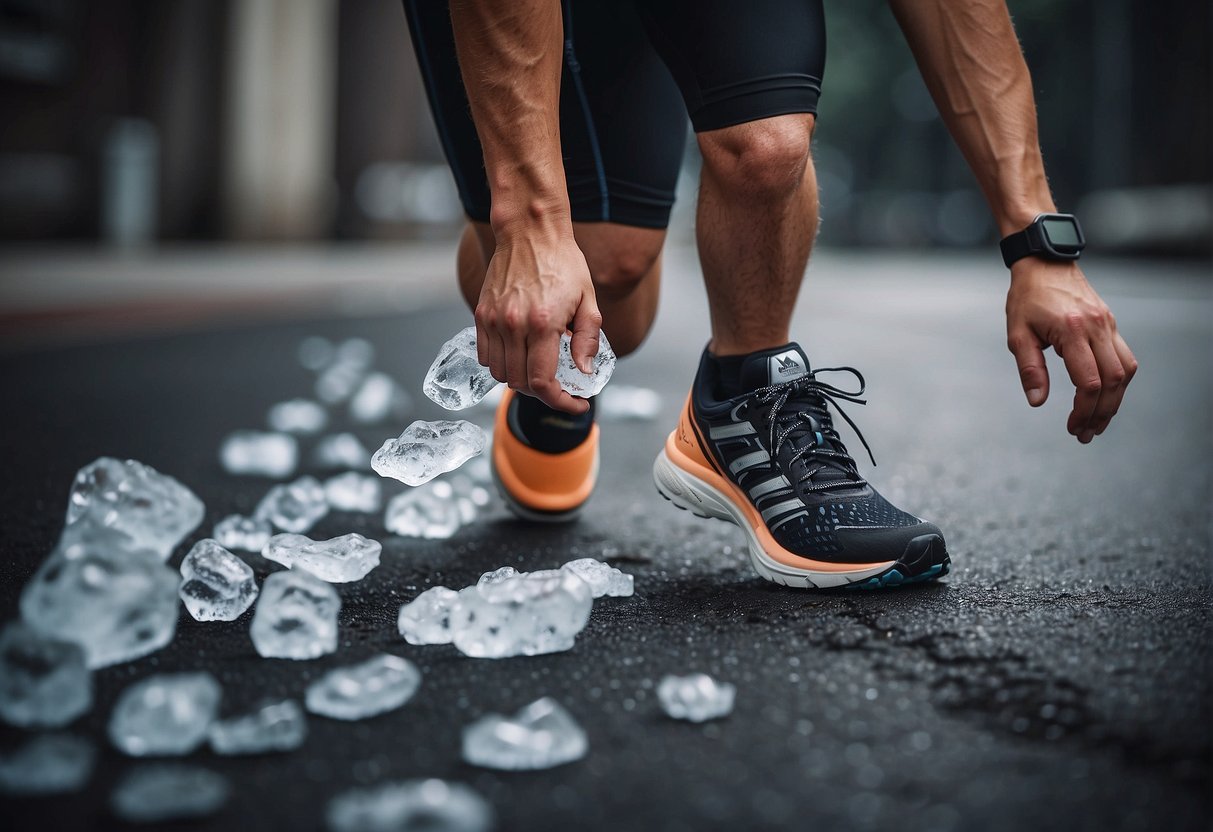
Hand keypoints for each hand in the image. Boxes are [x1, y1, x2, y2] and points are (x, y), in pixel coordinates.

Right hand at [475, 224, 601, 413]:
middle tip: (560, 387)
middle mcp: (514, 325)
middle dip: (543, 393)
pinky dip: (501, 364)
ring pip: (500, 373)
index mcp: (543, 324)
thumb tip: (584, 372)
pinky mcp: (482, 313)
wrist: (531, 232)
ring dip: (520, 381)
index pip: (543, 382)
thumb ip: (587, 339)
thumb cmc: (564, 263)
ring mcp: (494, 320)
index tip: (575, 402)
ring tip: (538, 371)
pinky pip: (485, 355)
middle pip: (520, 383)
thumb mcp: (588, 300)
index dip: (560, 401)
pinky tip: (518, 356)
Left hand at [1005, 259, 1137, 442]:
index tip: (1072, 427)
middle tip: (1085, 433)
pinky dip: (1118, 382)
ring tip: (1096, 422)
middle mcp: (1097, 328)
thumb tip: (1037, 401)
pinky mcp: (1111, 324)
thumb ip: (1030, 369)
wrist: (1045, 264)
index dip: (1083, 410)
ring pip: (1125, 371)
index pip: (1089, 381)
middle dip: (1101, 413)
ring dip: (1115, 400)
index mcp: (1072, 331)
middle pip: (1113, 381)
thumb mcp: (1018, 334)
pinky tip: (1104, 396)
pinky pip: (1125, 358)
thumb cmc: (1027, 298)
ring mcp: (1109, 325)